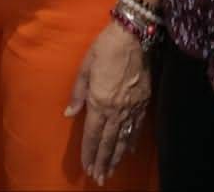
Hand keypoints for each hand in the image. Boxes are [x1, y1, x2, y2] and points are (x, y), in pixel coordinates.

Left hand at [66, 21, 150, 184]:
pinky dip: (131, 142)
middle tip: (99, 178)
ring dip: (116, 157)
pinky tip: (128, 151)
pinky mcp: (144, 102)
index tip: (87, 168)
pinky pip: (136, 128)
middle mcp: (116, 109)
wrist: (135, 36)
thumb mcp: (85, 66)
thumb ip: (78, 92)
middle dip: (102, 161)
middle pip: (108, 141)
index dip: (89, 153)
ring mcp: (132, 107)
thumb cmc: (105, 47)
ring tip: (111, 171)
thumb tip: (69, 113)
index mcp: (99, 101)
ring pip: (123, 138)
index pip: (92, 134)